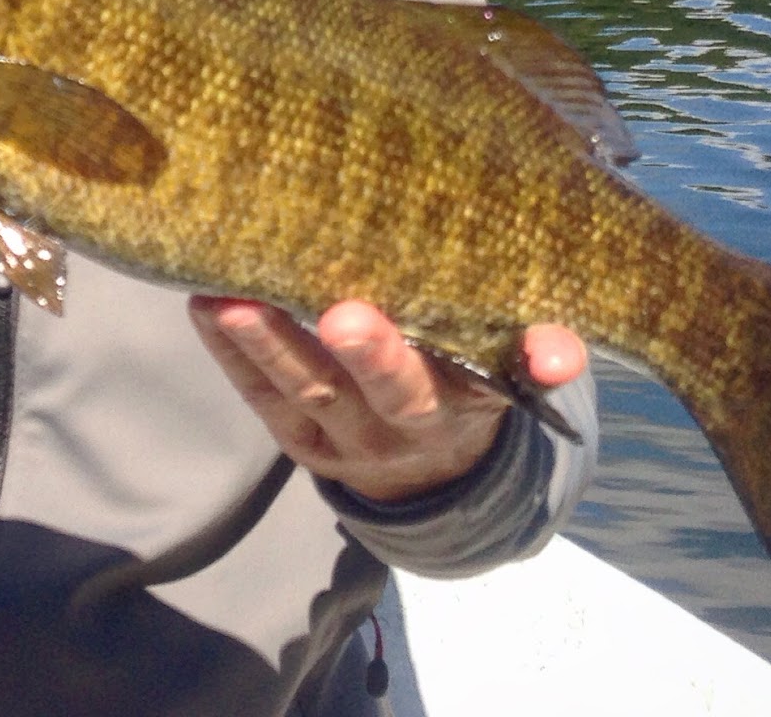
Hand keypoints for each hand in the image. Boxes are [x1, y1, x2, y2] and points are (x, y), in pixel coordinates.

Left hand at [189, 296, 585, 502]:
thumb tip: (565, 351)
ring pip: (306, 392)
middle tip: (339, 311)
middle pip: (379, 394)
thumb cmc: (468, 378)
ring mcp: (341, 437)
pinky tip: (205, 304)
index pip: (449, 387)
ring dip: (268, 344)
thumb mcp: (508, 376)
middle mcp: (399, 430)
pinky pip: (261, 398)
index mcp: (458, 408)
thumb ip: (535, 355)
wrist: (434, 472)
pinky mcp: (297, 438)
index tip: (405, 326)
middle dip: (360, 354)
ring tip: (230, 298)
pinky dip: (232, 354)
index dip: (429, 361)